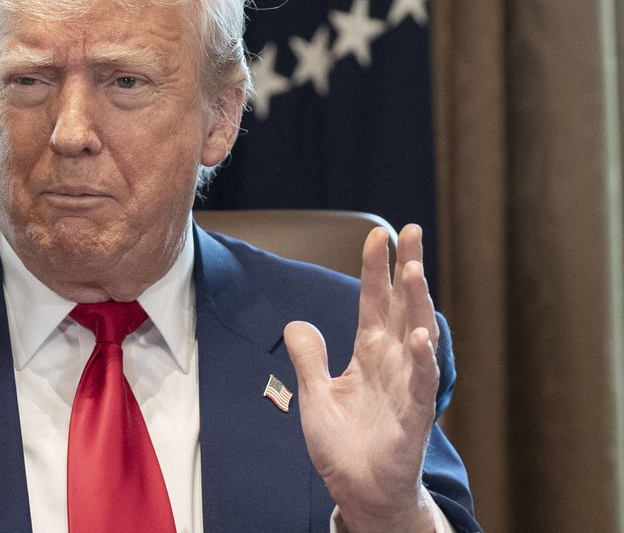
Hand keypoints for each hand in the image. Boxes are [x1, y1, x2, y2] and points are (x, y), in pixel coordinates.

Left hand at [284, 224, 438, 532]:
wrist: (358, 490)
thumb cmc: (343, 444)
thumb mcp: (314, 394)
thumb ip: (308, 358)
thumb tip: (297, 323)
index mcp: (369, 354)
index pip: (373, 302)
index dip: (376, 269)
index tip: (378, 234)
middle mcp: (392, 363)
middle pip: (402, 307)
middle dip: (407, 268)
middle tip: (412, 230)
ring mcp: (406, 386)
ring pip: (416, 336)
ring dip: (416, 303)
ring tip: (413, 270)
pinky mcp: (413, 417)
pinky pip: (421, 384)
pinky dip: (423, 360)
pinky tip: (421, 336)